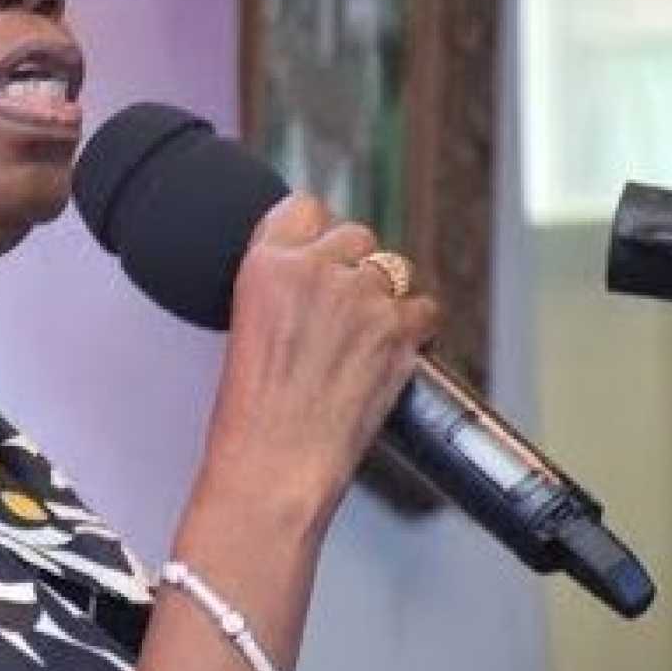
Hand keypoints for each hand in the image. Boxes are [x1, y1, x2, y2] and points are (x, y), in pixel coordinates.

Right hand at [194, 192, 439, 535]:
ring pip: (394, 268)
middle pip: (355, 233)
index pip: (304, 208)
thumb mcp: (245, 322)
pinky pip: (426, 307)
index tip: (320, 257)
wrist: (275, 463)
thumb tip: (317, 269)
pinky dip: (415, 327)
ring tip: (365, 335)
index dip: (317, 235)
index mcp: (265, 263)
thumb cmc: (251, 410)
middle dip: (354, 265)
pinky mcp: (399, 331)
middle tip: (343, 308)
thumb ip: (279, 282)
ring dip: (385, 294)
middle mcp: (315, 270)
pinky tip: (393, 351)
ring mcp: (361, 298)